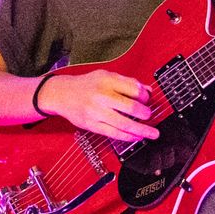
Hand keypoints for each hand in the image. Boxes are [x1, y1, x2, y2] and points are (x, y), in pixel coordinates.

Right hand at [39, 70, 158, 142]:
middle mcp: (101, 96)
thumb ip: (127, 83)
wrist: (62, 94)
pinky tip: (136, 137)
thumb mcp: (106, 76)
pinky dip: (127, 137)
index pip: (133, 89)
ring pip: (123, 123)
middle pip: (130, 107)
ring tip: (152, 133)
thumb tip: (148, 91)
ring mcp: (96, 112)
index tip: (147, 99)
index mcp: (107, 81)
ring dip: (141, 130)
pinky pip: (113, 133)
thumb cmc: (87, 85)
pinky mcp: (92, 125)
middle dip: (144, 113)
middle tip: (149, 115)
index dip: (144, 96)